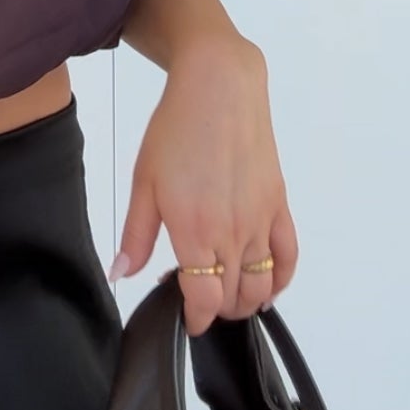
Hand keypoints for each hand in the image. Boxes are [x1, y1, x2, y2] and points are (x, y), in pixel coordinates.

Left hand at [110, 39, 299, 335]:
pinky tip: (268, 285)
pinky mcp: (279, 205)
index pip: (204, 300)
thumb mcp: (143, 182)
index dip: (196, 319)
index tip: (188, 321)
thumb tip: (121, 274)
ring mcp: (260, 221)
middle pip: (234, 298)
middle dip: (218, 310)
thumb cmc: (176, 129)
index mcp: (195, 231)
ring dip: (246, 300)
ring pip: (262, 283)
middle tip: (200, 300)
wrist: (219, 88)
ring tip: (228, 297)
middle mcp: (232, 233)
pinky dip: (281, 279)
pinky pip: (288, 256)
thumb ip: (135, 235)